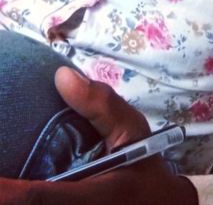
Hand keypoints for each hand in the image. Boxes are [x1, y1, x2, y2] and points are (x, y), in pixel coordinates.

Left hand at [0, 68, 197, 204]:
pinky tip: (11, 186)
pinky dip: (20, 198)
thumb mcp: (132, 130)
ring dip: (12, 196)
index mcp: (94, 198)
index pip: (38, 198)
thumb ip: (100, 105)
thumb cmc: (142, 164)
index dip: (7, 191)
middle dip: (5, 193)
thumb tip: (61, 76)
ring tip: (3, 179)